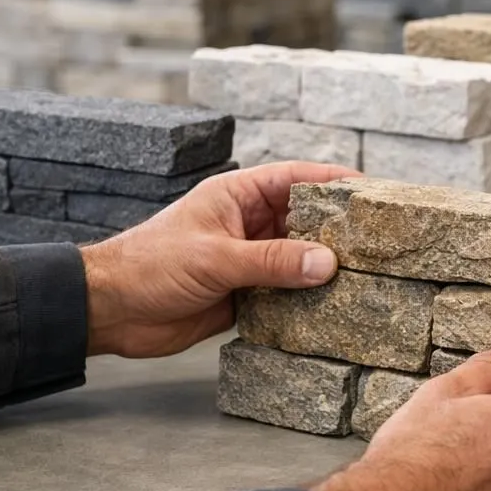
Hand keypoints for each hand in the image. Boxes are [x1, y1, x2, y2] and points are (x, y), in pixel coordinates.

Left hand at [80, 161, 357, 357]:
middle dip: (338, 230)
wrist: (110, 311)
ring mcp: (247, 260)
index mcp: (237, 196)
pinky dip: (306, 300)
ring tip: (367, 277)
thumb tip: (328, 262)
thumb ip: (272, 261)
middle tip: (379, 241)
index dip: (333, 182)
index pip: (295, 179)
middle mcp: (247, 224)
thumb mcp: (216, 258)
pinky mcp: (244, 295)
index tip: (371, 190)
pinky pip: (285, 293)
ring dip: (323, 269)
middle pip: (304, 220)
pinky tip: (332, 308)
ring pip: (298, 259)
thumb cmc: (150, 265)